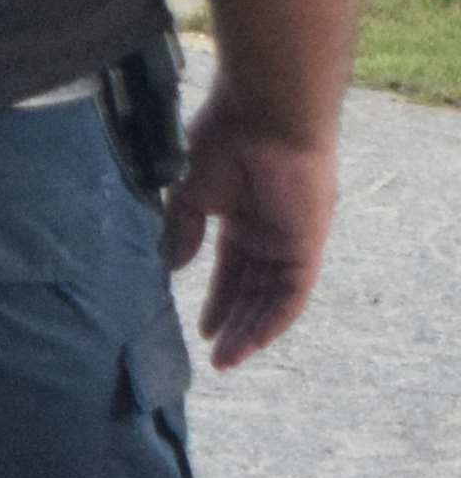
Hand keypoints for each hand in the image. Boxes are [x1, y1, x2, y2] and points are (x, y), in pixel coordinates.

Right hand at [164, 85, 335, 367]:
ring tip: (227, 359)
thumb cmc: (223, 140)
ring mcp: (290, 241)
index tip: (200, 327)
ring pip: (273, 298)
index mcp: (242, 216)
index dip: (218, 299)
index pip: (232, 269)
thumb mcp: (189, 191)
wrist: (263, 118)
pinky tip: (253, 341)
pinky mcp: (306, 246)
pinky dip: (274, 319)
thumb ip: (182, 230)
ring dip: (252, 330)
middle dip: (235, 324)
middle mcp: (270, 233)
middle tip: (216, 357)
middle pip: (254, 290)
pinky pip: (292, 294)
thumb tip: (171, 266)